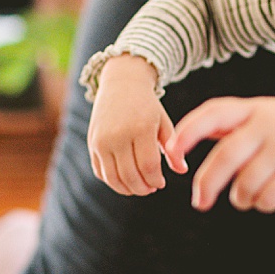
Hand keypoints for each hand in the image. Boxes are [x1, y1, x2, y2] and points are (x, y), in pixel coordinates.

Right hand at [87, 54, 181, 194]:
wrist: (121, 84)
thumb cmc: (147, 107)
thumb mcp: (164, 123)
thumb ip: (174, 148)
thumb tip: (182, 171)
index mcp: (140, 128)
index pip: (148, 166)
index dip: (156, 180)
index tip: (161, 183)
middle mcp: (118, 135)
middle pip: (130, 176)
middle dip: (143, 188)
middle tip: (151, 188)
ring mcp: (101, 140)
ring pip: (113, 178)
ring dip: (127, 189)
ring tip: (139, 187)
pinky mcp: (92, 143)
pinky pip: (100, 172)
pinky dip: (113, 181)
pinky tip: (125, 180)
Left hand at [165, 97, 274, 211]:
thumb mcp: (266, 115)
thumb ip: (231, 125)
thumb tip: (179, 140)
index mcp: (255, 109)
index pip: (213, 113)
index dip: (188, 132)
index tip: (171, 153)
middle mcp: (269, 124)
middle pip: (225, 156)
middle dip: (207, 182)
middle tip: (199, 201)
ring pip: (245, 183)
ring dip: (241, 197)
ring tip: (246, 196)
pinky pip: (267, 198)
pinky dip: (261, 204)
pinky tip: (268, 197)